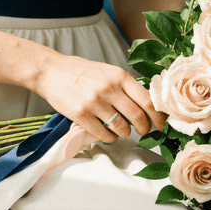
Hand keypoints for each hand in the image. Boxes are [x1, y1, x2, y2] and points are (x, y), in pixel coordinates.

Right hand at [34, 51, 165, 142]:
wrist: (51, 71)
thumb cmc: (81, 73)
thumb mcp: (108, 72)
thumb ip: (125, 86)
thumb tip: (147, 105)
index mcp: (120, 76)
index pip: (147, 100)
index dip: (157, 115)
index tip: (160, 123)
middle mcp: (109, 89)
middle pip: (137, 116)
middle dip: (144, 128)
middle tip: (142, 130)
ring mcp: (95, 102)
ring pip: (121, 128)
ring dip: (124, 133)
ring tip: (120, 130)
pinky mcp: (81, 115)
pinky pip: (104, 134)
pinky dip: (109, 138)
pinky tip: (107, 134)